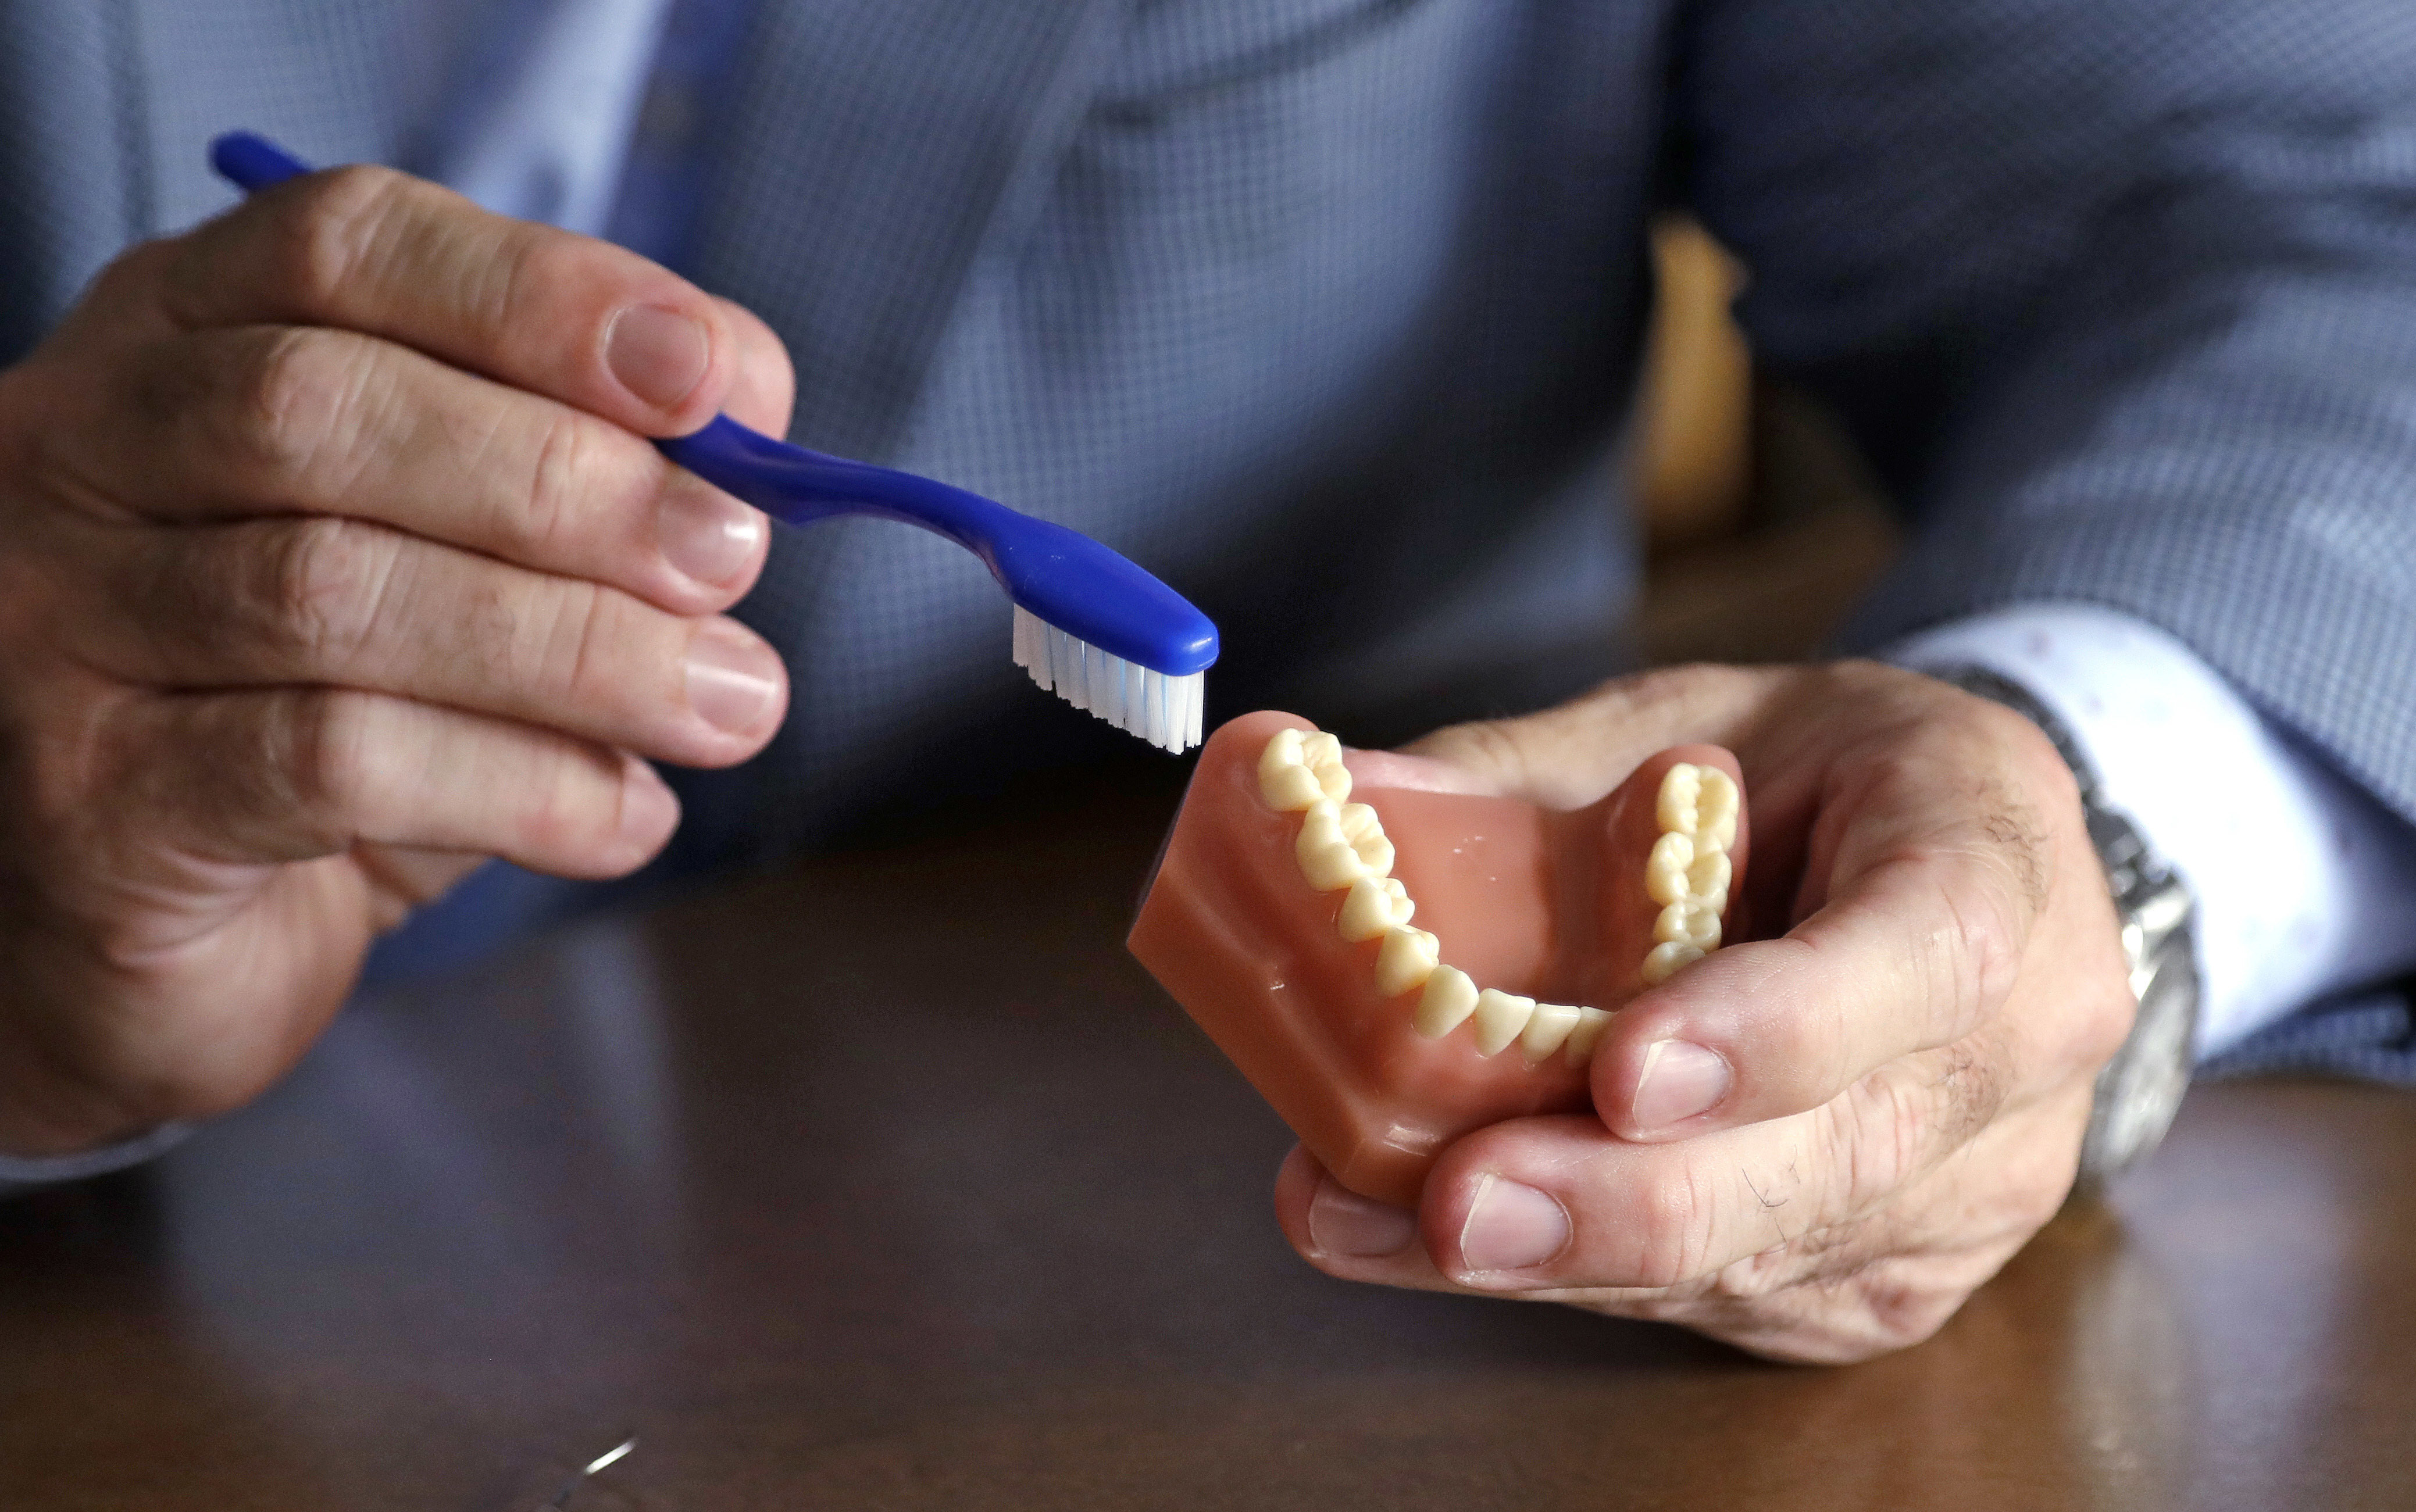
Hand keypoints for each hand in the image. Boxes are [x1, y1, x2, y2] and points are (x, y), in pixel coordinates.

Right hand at [0, 165, 795, 1154]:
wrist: (150, 933)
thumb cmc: (331, 705)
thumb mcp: (454, 552)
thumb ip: (573, 471)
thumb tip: (749, 442)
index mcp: (177, 332)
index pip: (342, 243)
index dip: (543, 297)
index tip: (714, 381)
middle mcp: (79, 449)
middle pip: (325, 407)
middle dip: (570, 482)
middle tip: (731, 560)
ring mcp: (55, 620)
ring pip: (336, 591)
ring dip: (580, 647)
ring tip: (731, 705)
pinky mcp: (90, 798)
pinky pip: (327, 761)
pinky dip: (519, 785)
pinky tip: (623, 818)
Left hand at [1269, 661, 2135, 1362]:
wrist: (1957, 867)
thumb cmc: (1817, 776)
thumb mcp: (1695, 713)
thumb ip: (1531, 769)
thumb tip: (1329, 802)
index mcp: (1995, 855)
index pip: (1928, 955)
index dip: (1779, 1028)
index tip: (1626, 1073)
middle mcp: (2018, 1048)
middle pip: (1841, 1157)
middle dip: (1632, 1200)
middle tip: (1459, 1204)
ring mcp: (1972, 1186)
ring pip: (1772, 1252)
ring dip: (1569, 1255)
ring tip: (1377, 1222)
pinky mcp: (1895, 1275)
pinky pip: (1739, 1299)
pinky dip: (1585, 1279)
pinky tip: (1443, 1246)